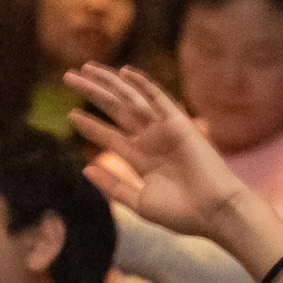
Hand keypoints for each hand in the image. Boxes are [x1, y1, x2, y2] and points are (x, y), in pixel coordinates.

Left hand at [65, 65, 254, 243]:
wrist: (214, 212)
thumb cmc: (181, 214)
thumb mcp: (139, 202)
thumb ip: (113, 186)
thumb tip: (85, 168)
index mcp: (142, 160)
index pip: (110, 136)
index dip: (89, 125)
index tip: (70, 115)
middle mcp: (151, 141)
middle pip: (115, 110)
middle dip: (93, 93)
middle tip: (68, 76)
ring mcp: (164, 130)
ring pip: (131, 99)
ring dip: (110, 83)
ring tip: (85, 68)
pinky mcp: (179, 123)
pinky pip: (159, 98)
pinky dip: (143, 84)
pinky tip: (125, 72)